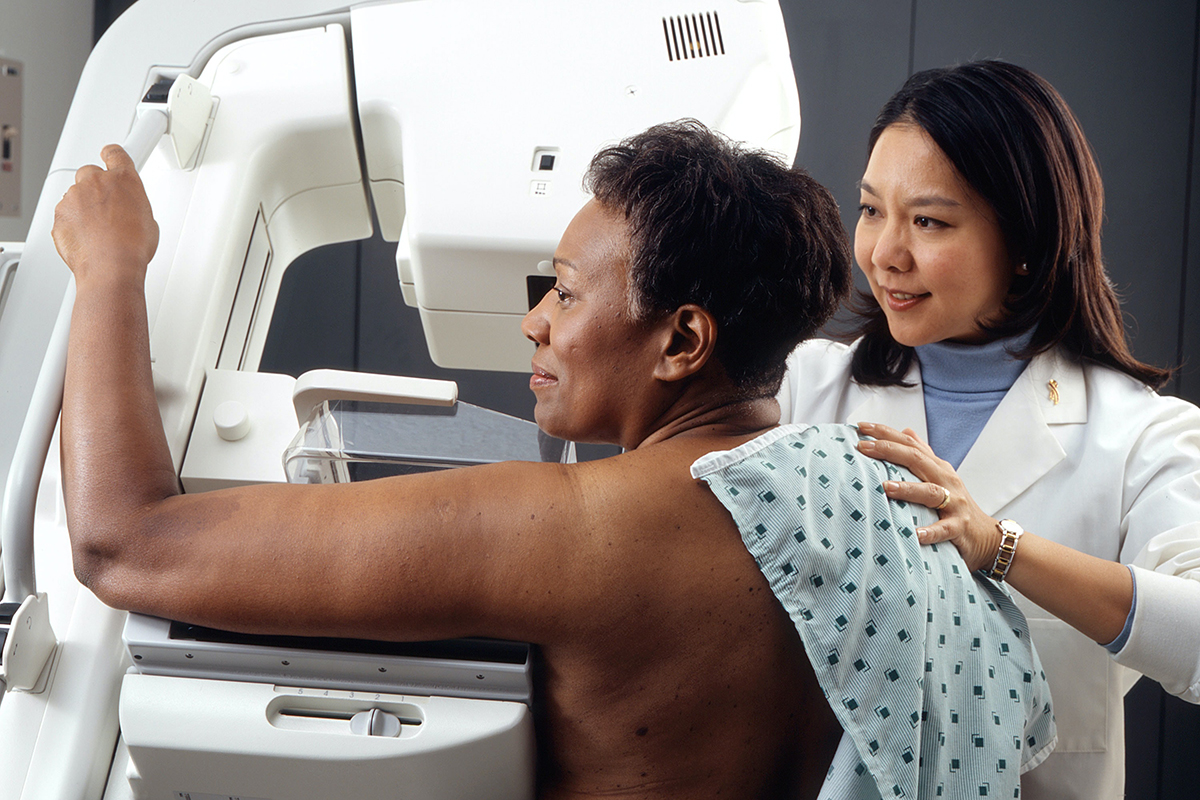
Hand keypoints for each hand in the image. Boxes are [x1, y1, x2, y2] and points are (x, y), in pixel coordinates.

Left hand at [52, 145, 158, 285]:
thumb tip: (131, 212)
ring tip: (99, 231)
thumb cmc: (131, 247)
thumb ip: (135, 206)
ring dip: (84, 207)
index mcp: (123, 180)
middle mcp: (96, 182)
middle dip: (96, 187)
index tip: (110, 156)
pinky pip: (65, 213)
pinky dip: (73, 223)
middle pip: (90, 173)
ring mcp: (75, 196)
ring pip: (76, 195)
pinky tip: (87, 238)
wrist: (110, 266)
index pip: (115, 154)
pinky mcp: (60, 213)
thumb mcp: (149, 221)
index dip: (112, 155)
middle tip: (107, 208)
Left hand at [855, 422, 1000, 571]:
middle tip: (862, 447)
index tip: (861, 426)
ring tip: (886, 487)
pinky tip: (916, 534)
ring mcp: (954, 503)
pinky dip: (931, 531)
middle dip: (889, 451)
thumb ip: (923, 454)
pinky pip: (944, 529)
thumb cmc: (957, 504)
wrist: (985, 535)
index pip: (910, 444)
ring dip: (908, 489)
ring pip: (931, 492)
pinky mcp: (959, 527)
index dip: (886, 433)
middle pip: (917, 460)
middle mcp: (946, 480)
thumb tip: (906, 430)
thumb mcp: (940, 475)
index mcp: (937, 467)